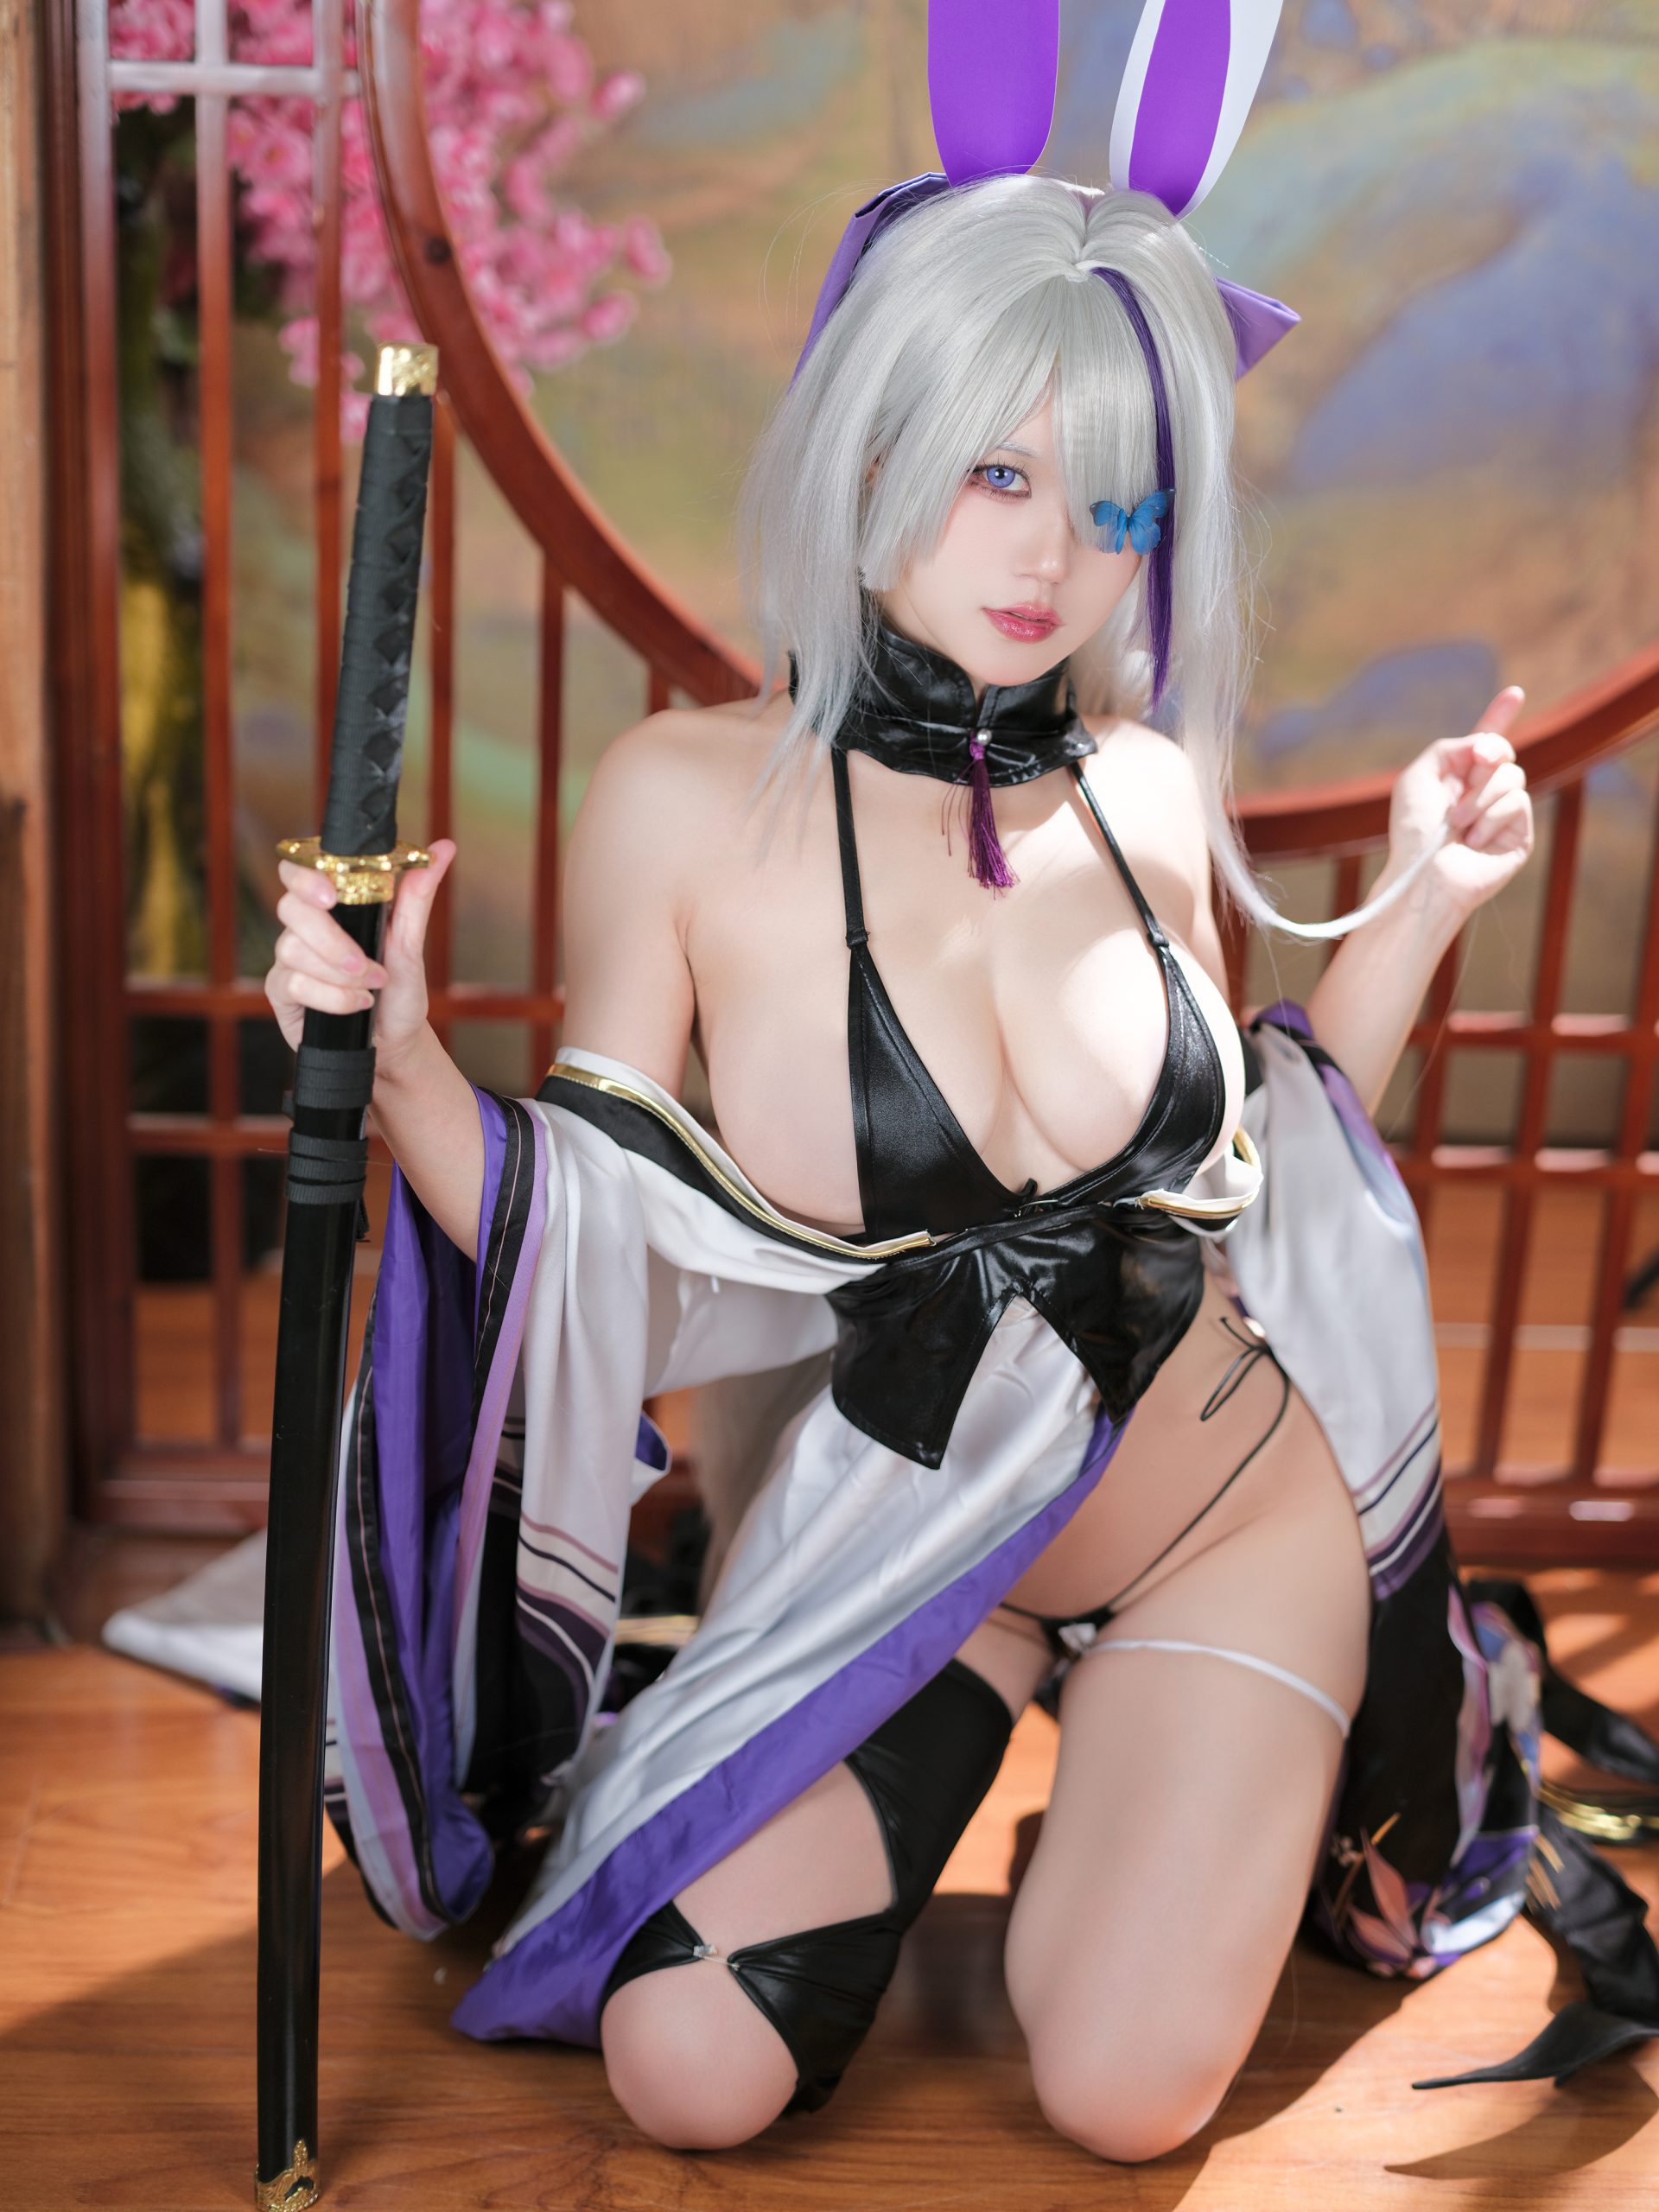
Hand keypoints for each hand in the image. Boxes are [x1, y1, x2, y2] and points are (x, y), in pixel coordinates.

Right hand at [265, 837, 456, 1069]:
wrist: (394, 1044)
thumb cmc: (399, 993)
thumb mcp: (412, 945)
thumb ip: (417, 897)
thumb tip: (443, 848)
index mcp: (334, 907)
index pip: (299, 872)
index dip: (305, 877)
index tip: (330, 895)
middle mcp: (306, 927)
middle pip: (291, 909)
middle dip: (331, 939)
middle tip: (364, 964)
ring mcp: (290, 959)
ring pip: (293, 949)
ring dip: (340, 975)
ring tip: (371, 989)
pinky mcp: (282, 991)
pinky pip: (293, 983)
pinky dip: (332, 998)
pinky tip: (356, 1006)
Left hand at [1384, 687, 1533, 919]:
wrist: (1424, 874)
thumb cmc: (1414, 831)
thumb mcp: (1418, 777)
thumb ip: (1448, 748)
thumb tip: (1483, 744)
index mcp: (1457, 778)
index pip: (1485, 743)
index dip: (1499, 717)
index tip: (1514, 693)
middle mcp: (1482, 793)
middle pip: (1503, 751)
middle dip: (1489, 753)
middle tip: (1475, 765)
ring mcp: (1503, 813)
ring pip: (1513, 775)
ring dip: (1480, 797)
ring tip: (1457, 824)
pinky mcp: (1519, 834)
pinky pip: (1518, 802)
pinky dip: (1491, 817)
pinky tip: (1473, 841)